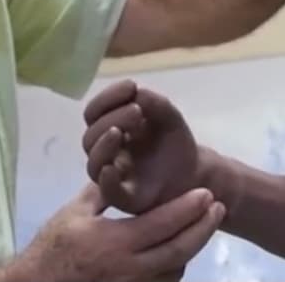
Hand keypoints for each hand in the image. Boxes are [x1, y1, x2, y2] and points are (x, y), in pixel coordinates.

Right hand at [9, 183, 222, 281]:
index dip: (190, 208)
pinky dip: (174, 268)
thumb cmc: (52, 249)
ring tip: (199, 227)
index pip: (165, 223)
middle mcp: (130, 269)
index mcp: (116, 242)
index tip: (206, 192)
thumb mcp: (74, 213)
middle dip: (204, 228)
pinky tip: (177, 253)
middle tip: (218, 209)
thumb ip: (102, 190)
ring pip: (176, 270)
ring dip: (191, 248)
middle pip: (181, 249)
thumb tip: (119, 166)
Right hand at [83, 80, 201, 215]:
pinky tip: (112, 168)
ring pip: (94, 163)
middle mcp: (106, 153)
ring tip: (122, 131)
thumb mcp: (168, 116)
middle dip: (111, 118)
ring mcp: (114, 176)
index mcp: (111, 130)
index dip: (107, 98)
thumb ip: (155, 103)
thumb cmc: (173, 143)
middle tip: (136, 110)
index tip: (131, 86)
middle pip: (91, 136)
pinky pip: (109, 192)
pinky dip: (106, 180)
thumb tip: (137, 91)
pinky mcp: (126, 198)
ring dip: (104, 145)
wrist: (194, 172)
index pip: (94, 113)